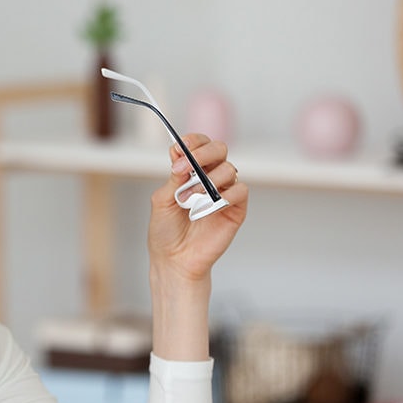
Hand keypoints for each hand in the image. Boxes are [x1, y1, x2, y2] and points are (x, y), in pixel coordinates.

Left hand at [148, 134, 247, 282]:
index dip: (192, 142)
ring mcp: (224, 192)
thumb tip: (182, 158)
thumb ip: (173, 179)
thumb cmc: (166, 231)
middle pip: (218, 149)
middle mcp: (209, 178)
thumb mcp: (162, 201)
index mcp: (191, 172)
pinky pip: (240, 190)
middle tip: (187, 167)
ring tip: (192, 198)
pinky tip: (215, 203)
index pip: (198, 145)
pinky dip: (228, 194)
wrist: (175, 260)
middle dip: (203, 153)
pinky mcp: (236, 209)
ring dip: (209, 179)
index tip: (180, 148)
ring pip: (229, 168)